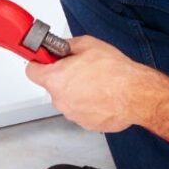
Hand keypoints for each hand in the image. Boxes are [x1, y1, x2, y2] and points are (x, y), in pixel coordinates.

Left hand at [24, 35, 158, 132]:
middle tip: (81, 69)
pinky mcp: (86, 124)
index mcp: (55, 79)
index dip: (39, 63)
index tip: (45, 60)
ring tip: (97, 83)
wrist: (136, 95)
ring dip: (78, 92)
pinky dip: (89, 104)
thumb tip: (62, 47)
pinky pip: (82, 110)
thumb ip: (68, 46)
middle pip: (53, 86)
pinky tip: (103, 95)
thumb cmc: (115, 72)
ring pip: (68, 99)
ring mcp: (72, 114)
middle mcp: (60, 100)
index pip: (31, 71)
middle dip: (63, 77)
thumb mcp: (88, 44)